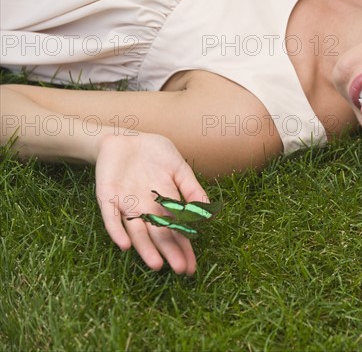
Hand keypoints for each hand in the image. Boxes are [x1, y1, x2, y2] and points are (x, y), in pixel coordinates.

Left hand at [94, 132, 207, 274]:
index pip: (176, 229)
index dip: (183, 248)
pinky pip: (111, 217)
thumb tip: (208, 212)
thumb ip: (192, 188)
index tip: (191, 267)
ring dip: (145, 248)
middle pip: (159, 233)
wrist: (125, 135)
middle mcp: (146, 208)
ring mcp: (126, 203)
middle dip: (170, 251)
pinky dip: (116, 230)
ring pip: (136, 230)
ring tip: (156, 265)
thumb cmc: (155, 153)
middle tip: (179, 270)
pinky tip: (124, 246)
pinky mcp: (107, 196)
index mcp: (165, 203)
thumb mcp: (179, 167)